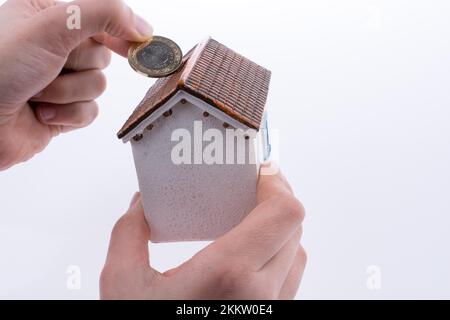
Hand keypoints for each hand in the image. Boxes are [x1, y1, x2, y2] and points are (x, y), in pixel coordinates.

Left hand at [0, 0, 152, 169]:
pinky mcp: (63, 109)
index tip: (139, 43)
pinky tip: (42, 113)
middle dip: (78, 67)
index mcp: (48, 15)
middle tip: (51, 66)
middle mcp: (54, 46)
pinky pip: (90, 111)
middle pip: (101, 56)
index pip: (99, 17)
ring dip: (69, 93)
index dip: (120, 29)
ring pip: (97, 85)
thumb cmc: (0, 68)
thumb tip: (143, 27)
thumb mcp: (53, 26)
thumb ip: (103, 14)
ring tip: (39, 93)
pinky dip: (69, 115)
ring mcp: (59, 79)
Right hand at [100, 171, 305, 299]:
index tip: (257, 172)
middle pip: (294, 225)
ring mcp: (271, 310)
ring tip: (250, 213)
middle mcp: (261, 293)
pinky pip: (290, 275)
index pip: (285, 213)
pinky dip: (280, 250)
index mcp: (229, 274)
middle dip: (276, 198)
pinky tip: (250, 247)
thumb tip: (142, 204)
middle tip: (249, 187)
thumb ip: (129, 233)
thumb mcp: (122, 284)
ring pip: (297, 250)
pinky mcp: (270, 319)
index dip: (277, 183)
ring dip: (280, 224)